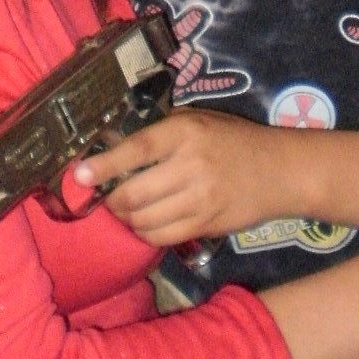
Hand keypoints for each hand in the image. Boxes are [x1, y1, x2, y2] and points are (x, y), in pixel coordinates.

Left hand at [73, 109, 281, 244]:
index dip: (104, 165)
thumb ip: (159, 133)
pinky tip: (146, 222)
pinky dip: (145, 233)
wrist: (280, 171)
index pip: (136, 150)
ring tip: (126, 209)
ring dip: (126, 218)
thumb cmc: (233, 140)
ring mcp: (200, 200)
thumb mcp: (198, 121)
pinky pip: (161, 237)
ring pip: (143, 220)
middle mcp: (191, 166)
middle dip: (111, 200)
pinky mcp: (206, 225)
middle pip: (133, 194)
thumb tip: (112, 149)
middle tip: (107, 196)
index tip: (78, 175)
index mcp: (186, 132)